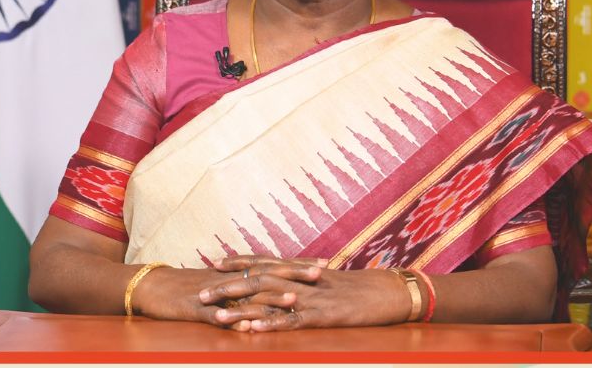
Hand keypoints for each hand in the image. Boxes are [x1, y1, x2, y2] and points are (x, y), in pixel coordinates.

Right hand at [134, 257, 324, 323]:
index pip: (273, 265)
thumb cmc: (191, 287)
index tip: (324, 263)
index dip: (297, 264)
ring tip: (292, 299)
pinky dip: (228, 319)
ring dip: (268, 297)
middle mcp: (231, 280)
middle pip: (266, 274)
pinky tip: (241, 324)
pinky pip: (213, 314)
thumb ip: (247, 284)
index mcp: (238, 273)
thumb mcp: (223, 283)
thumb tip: (274, 286)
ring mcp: (215, 295)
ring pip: (245, 295)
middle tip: (319, 274)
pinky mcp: (196, 309)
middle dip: (293, 274)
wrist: (154, 286)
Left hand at [200, 259, 411, 331]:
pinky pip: (290, 320)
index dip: (240, 262)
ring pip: (268, 301)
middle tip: (200, 294)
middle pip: (257, 280)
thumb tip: (292, 282)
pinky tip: (251, 329)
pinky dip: (269, 324)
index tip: (215, 263)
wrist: (390, 291)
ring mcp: (310, 297)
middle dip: (227, 287)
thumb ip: (309, 280)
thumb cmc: (363, 288)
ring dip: (239, 308)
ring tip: (215, 315)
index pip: (266, 261)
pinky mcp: (321, 316)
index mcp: (303, 271)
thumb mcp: (332, 281)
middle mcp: (301, 280)